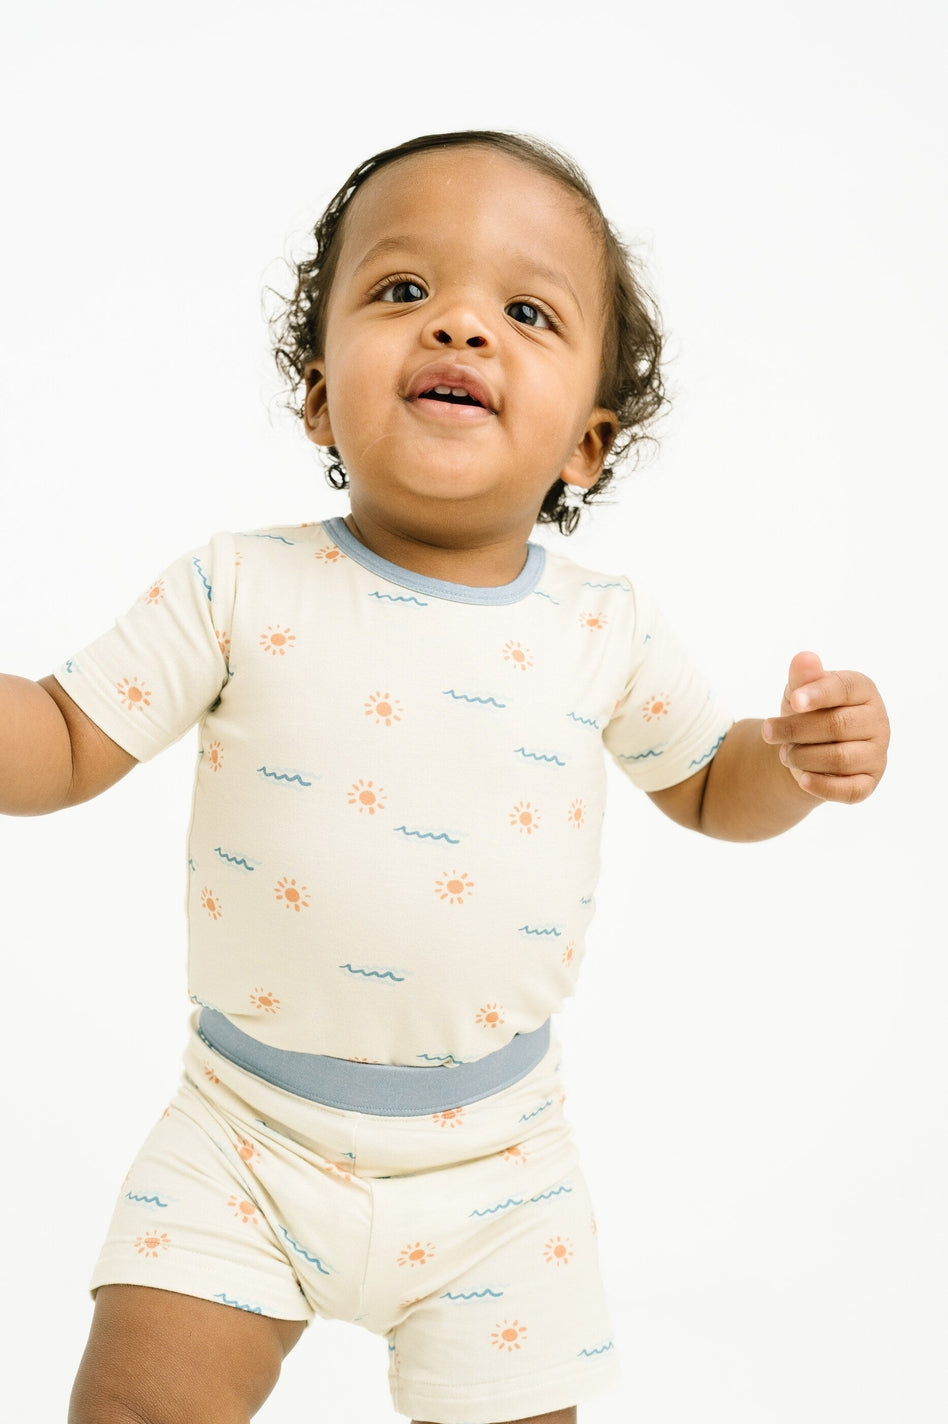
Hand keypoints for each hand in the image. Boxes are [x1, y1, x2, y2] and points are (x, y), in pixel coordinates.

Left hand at [761, 651, 888, 803]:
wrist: (807, 748)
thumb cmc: (807, 712)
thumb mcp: (799, 692)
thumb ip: (803, 678)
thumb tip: (805, 658)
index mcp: (863, 691)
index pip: (843, 689)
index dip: (817, 694)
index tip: (793, 702)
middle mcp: (878, 721)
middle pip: (837, 726)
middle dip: (796, 730)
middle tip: (769, 733)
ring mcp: (877, 753)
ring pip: (840, 759)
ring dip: (804, 757)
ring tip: (785, 754)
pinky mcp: (869, 782)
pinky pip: (849, 789)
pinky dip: (823, 786)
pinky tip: (802, 780)